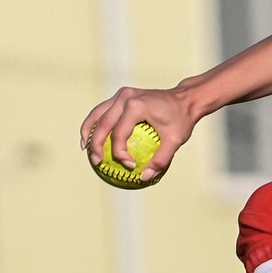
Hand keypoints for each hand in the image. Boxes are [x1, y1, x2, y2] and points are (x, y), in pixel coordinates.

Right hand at [80, 84, 200, 182]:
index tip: (129, 166)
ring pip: (97, 114)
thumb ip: (161, 160)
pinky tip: (93, 139)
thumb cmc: (182, 120)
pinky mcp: (122, 95)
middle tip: (96, 163)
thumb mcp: (176, 140)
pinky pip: (103, 110)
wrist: (186, 98)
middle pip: (103, 123)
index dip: (120, 152)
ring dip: (89, 131)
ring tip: (86, 149)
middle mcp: (125, 97)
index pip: (120, 132)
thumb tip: (144, 178)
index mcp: (137, 106)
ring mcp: (122, 94)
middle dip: (96, 144)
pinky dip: (96, 124)